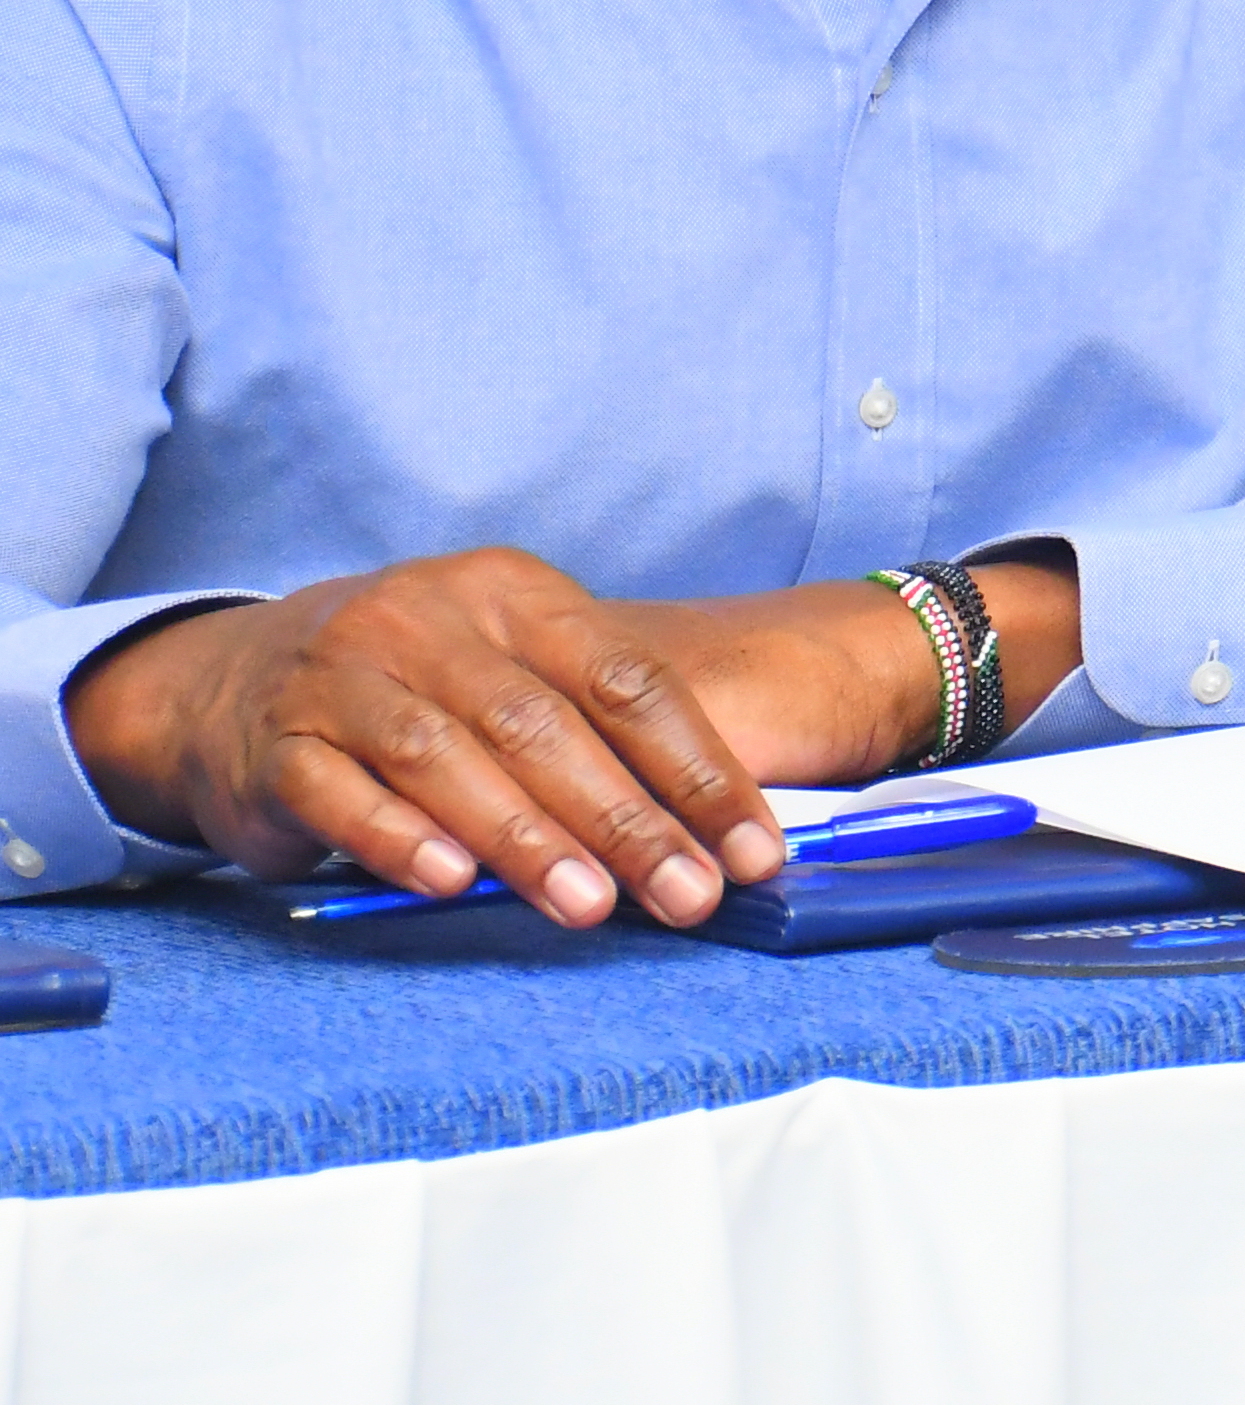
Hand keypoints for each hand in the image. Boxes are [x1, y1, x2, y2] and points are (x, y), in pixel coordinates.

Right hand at [58, 548, 871, 928]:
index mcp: (511, 592)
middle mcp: (428, 620)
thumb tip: (716, 835)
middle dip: (629, 819)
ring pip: (449, 759)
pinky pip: (345, 793)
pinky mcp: (278, 745)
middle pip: (546, 726)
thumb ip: (595, 730)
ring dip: (527, 838)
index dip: (698, 767)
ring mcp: (343, 678)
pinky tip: (455, 885)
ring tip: (592, 904)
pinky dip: (404, 839)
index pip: (627, 680)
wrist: (237, 678)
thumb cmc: (419, 685)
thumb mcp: (508, 669)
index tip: (755, 849)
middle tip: (692, 896)